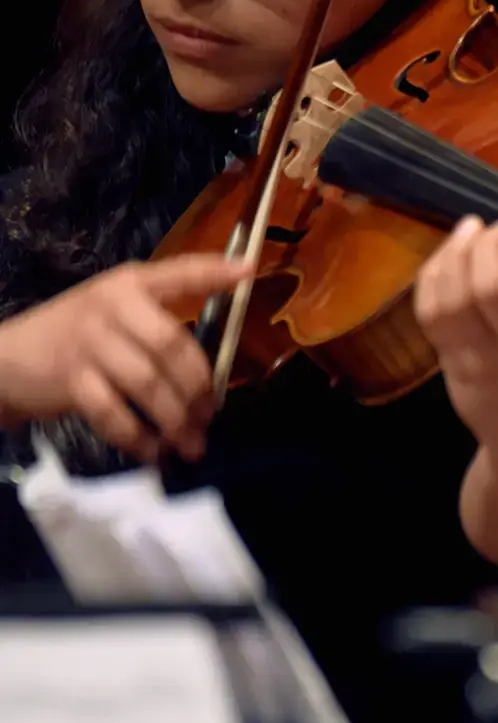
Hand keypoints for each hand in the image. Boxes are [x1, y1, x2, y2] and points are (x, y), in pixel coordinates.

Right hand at [0, 254, 250, 462]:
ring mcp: (91, 344)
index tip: (250, 272)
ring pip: (148, 385)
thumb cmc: (80, 332)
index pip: (179, 272)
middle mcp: (112, 307)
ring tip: (193, 442)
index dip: (214, 273)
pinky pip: (116, 415)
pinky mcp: (73, 382)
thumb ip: (158, 322)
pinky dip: (140, 438)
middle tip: (212, 413)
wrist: (13, 356)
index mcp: (130, 283)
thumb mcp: (116, 310)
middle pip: (171, 344)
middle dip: (199, 385)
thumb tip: (212, 370)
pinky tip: (157, 451)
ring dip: (176, 420)